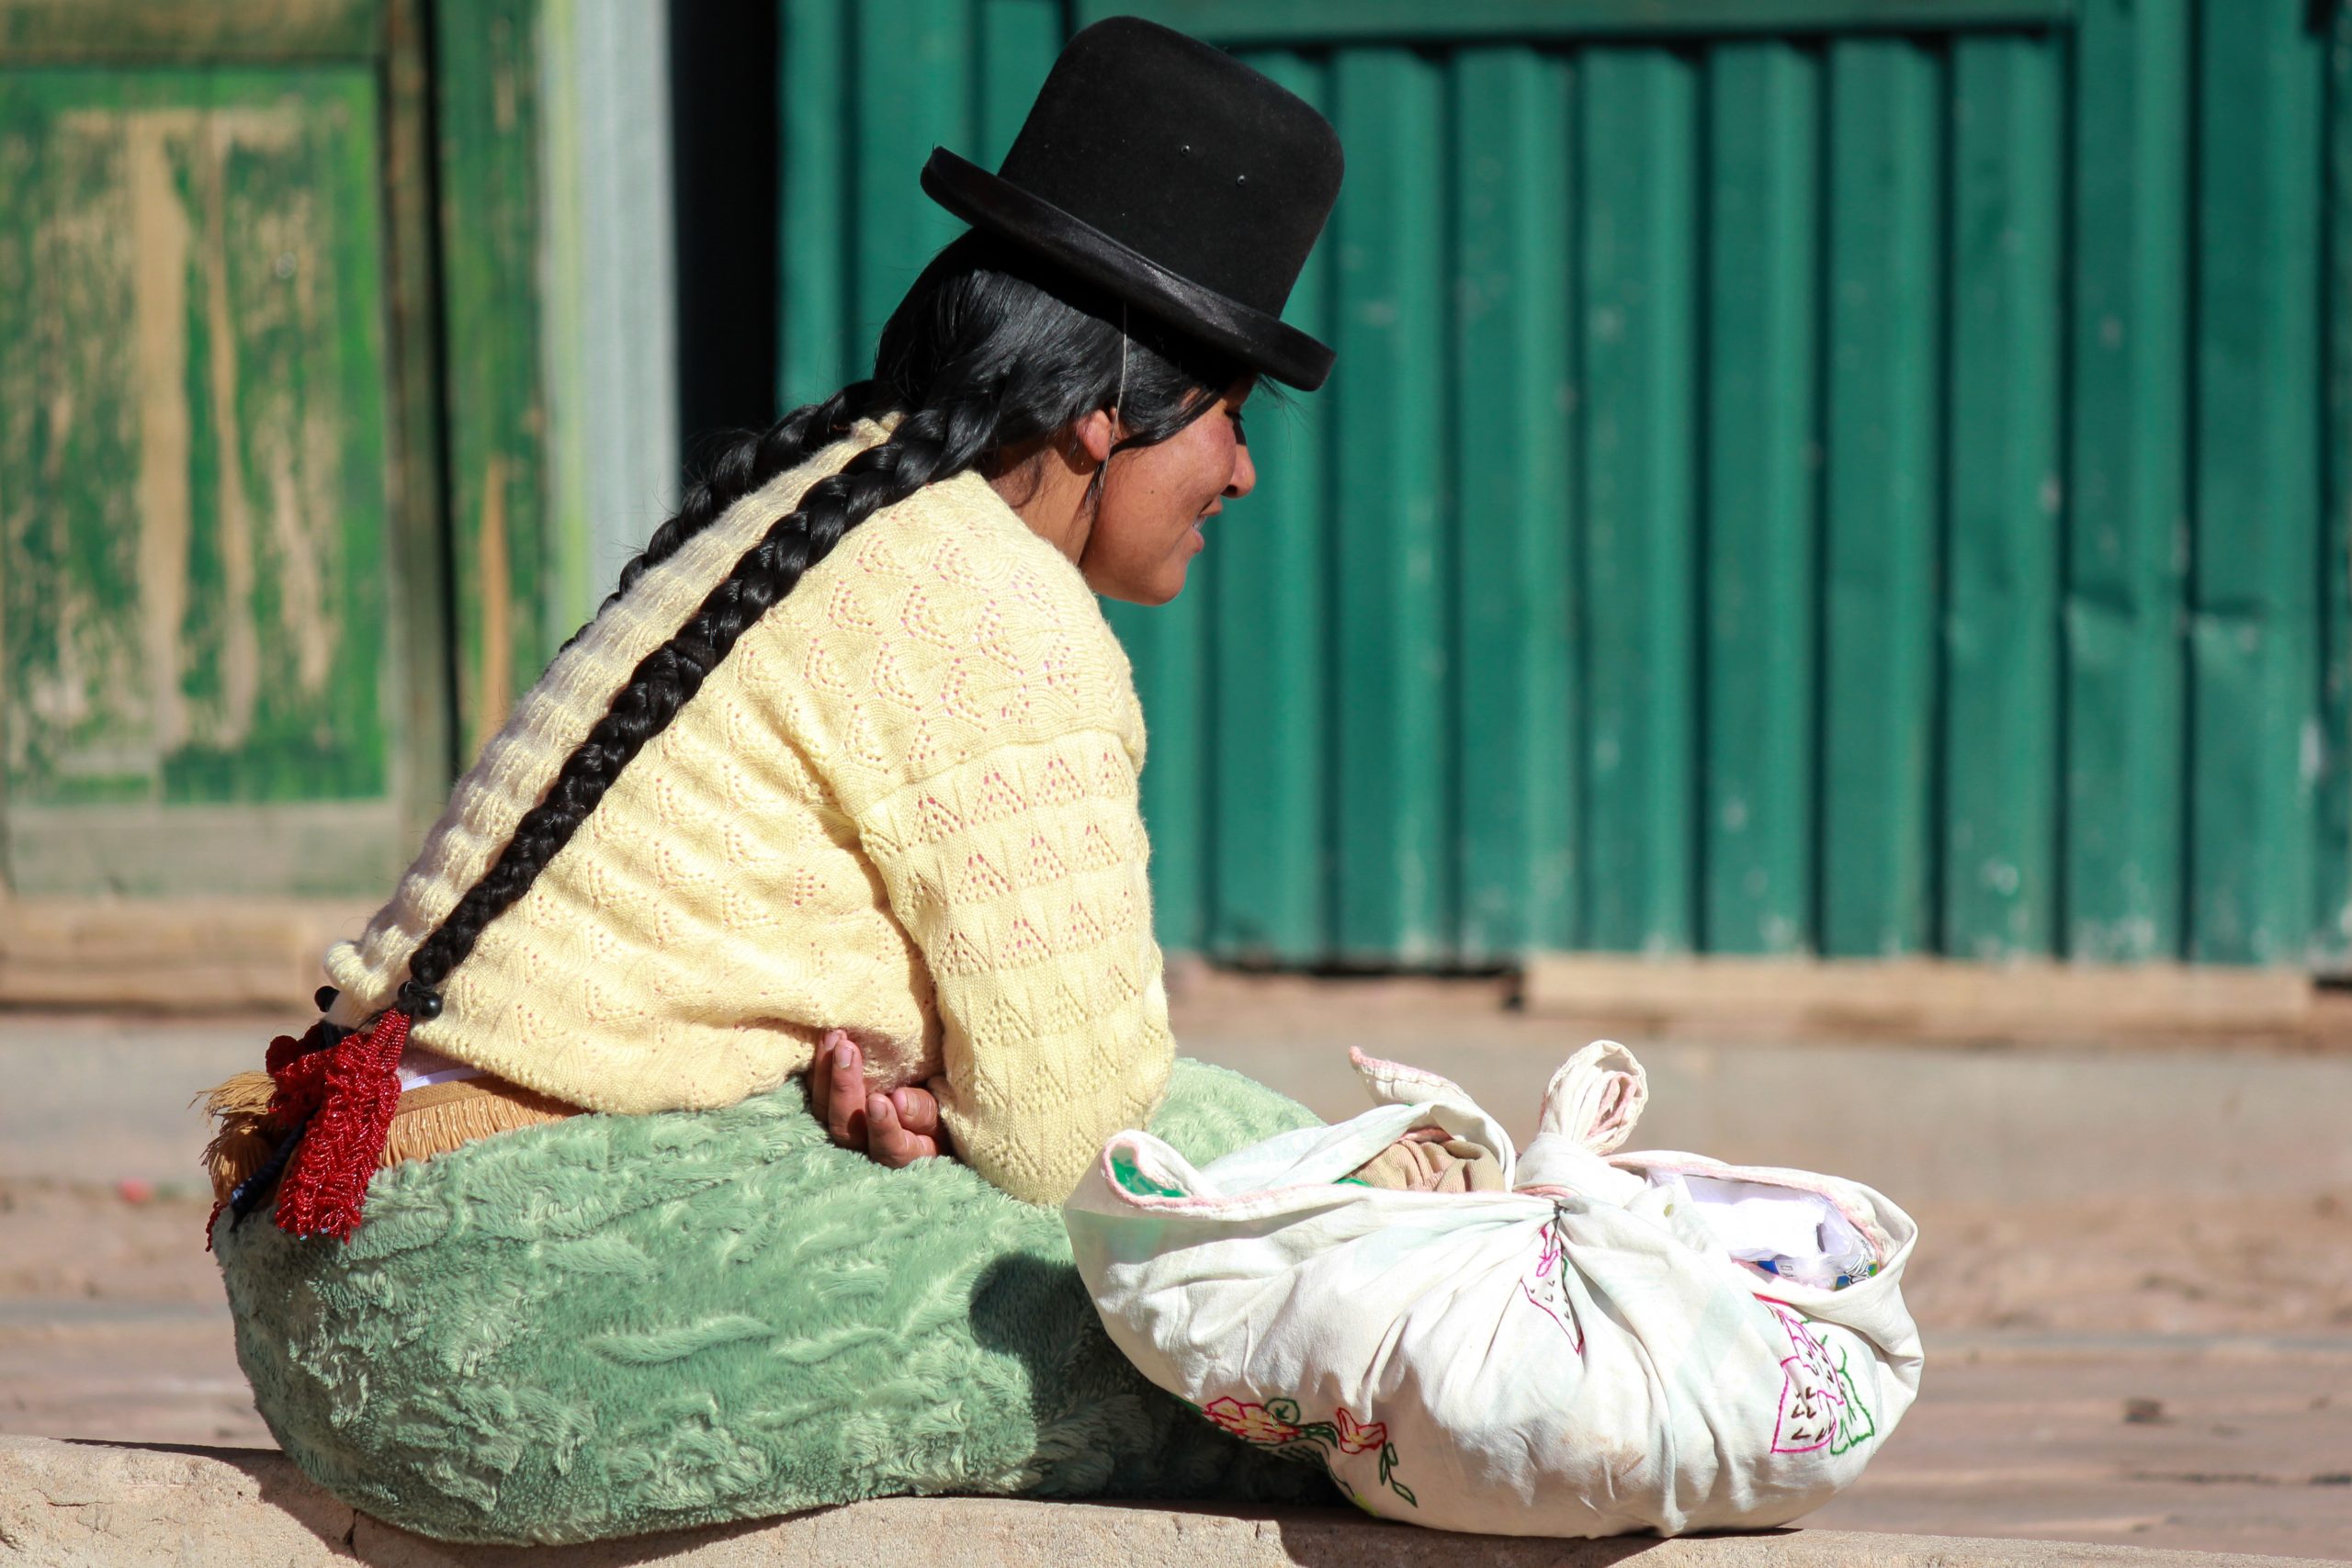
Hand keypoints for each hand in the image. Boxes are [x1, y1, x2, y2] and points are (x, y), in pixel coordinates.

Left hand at [808, 1029, 948, 1167]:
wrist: (927, 1098)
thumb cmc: (942, 1109)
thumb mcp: (945, 1113)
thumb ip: (926, 1111)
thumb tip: (899, 1100)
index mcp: (904, 1153)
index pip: (891, 1150)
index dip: (883, 1128)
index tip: (879, 1101)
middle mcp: (867, 1147)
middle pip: (847, 1130)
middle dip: (844, 1089)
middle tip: (848, 1050)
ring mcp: (846, 1128)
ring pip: (824, 1111)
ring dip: (826, 1073)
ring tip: (834, 1037)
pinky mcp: (832, 1108)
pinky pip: (817, 1092)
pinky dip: (818, 1067)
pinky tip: (826, 1040)